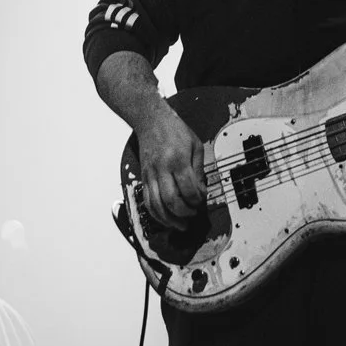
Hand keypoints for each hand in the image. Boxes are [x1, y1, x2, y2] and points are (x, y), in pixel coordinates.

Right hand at [137, 105, 206, 228]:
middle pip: (171, 200)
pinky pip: (147, 201)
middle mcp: (161, 168)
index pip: (188, 189)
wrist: (151, 120)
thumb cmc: (174, 130)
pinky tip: (166, 218)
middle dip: (184, 213)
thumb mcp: (195, 145)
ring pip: (156, 205)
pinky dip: (156, 214)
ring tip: (181, 225)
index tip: (202, 199)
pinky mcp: (144, 177)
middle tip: (193, 214)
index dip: (197, 200)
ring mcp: (150, 174)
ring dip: (169, 219)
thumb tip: (200, 191)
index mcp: (177, 159)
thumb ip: (198, 169)